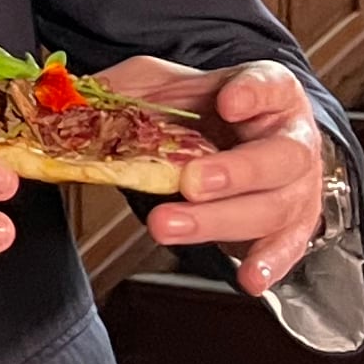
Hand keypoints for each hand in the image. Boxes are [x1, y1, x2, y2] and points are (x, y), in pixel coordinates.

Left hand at [86, 55, 329, 293]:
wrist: (241, 141)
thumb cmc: (206, 111)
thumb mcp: (164, 87)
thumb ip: (125, 89)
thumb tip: (67, 102)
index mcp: (269, 94)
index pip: (271, 85)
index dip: (254, 94)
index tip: (228, 102)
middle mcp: (292, 140)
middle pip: (277, 158)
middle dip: (235, 173)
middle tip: (191, 182)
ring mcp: (296, 187)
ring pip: (272, 208)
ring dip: (219, 222)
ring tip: (167, 226)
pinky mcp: (290, 227)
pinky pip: (286, 248)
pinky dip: (268, 264)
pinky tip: (247, 278)